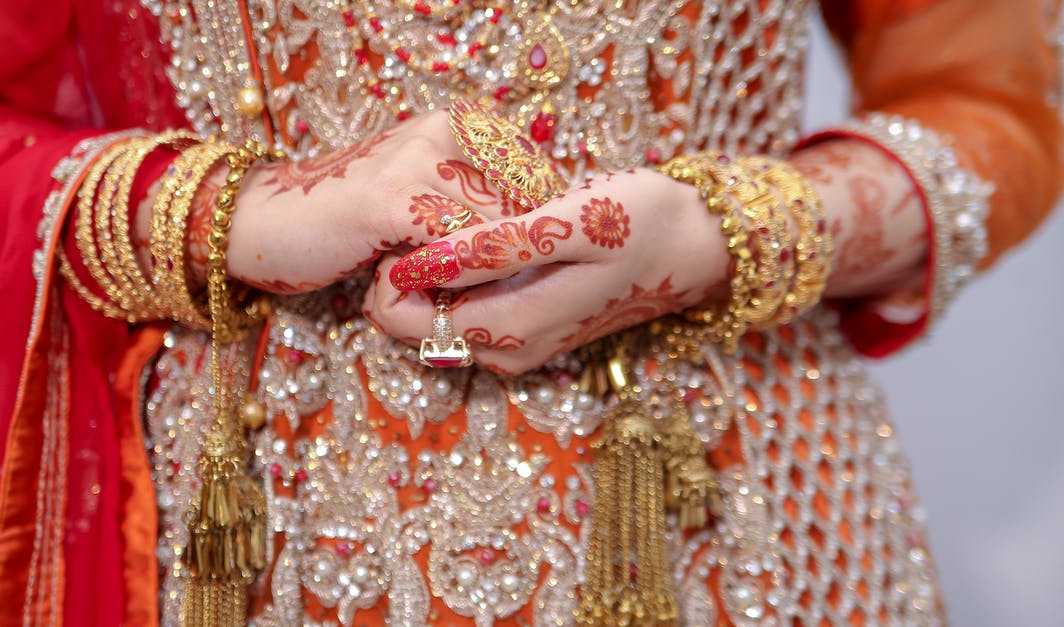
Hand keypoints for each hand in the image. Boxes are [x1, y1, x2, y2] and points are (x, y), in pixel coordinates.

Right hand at [135, 111, 514, 293]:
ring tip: (466, 296)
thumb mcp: (424, 194)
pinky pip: (454, 247)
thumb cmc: (351, 217)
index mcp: (458, 123)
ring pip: (493, 227)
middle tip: (501, 293)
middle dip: (519, 255)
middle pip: (522, 203)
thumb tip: (543, 237)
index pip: (537, 177)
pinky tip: (438, 296)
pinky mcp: (390, 200)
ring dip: (489, 274)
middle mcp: (442, 129)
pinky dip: (457, 279)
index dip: (540, 228)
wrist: (269, 220)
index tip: (527, 267)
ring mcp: (415, 161)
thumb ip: (476, 201)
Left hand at [363, 169, 730, 374]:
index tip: (412, 221)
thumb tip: (419, 262)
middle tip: (432, 216)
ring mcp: (519, 348)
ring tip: (461, 221)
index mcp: (508, 329)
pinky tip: (485, 238)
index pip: (400, 318)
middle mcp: (506, 352)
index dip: (388, 272)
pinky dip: (460, 281)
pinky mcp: (530, 333)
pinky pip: (469, 313)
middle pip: (413, 325)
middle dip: (404, 275)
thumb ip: (491, 249)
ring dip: (432, 277)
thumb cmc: (639, 222)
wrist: (697, 246)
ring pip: (439, 319)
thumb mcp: (567, 223)